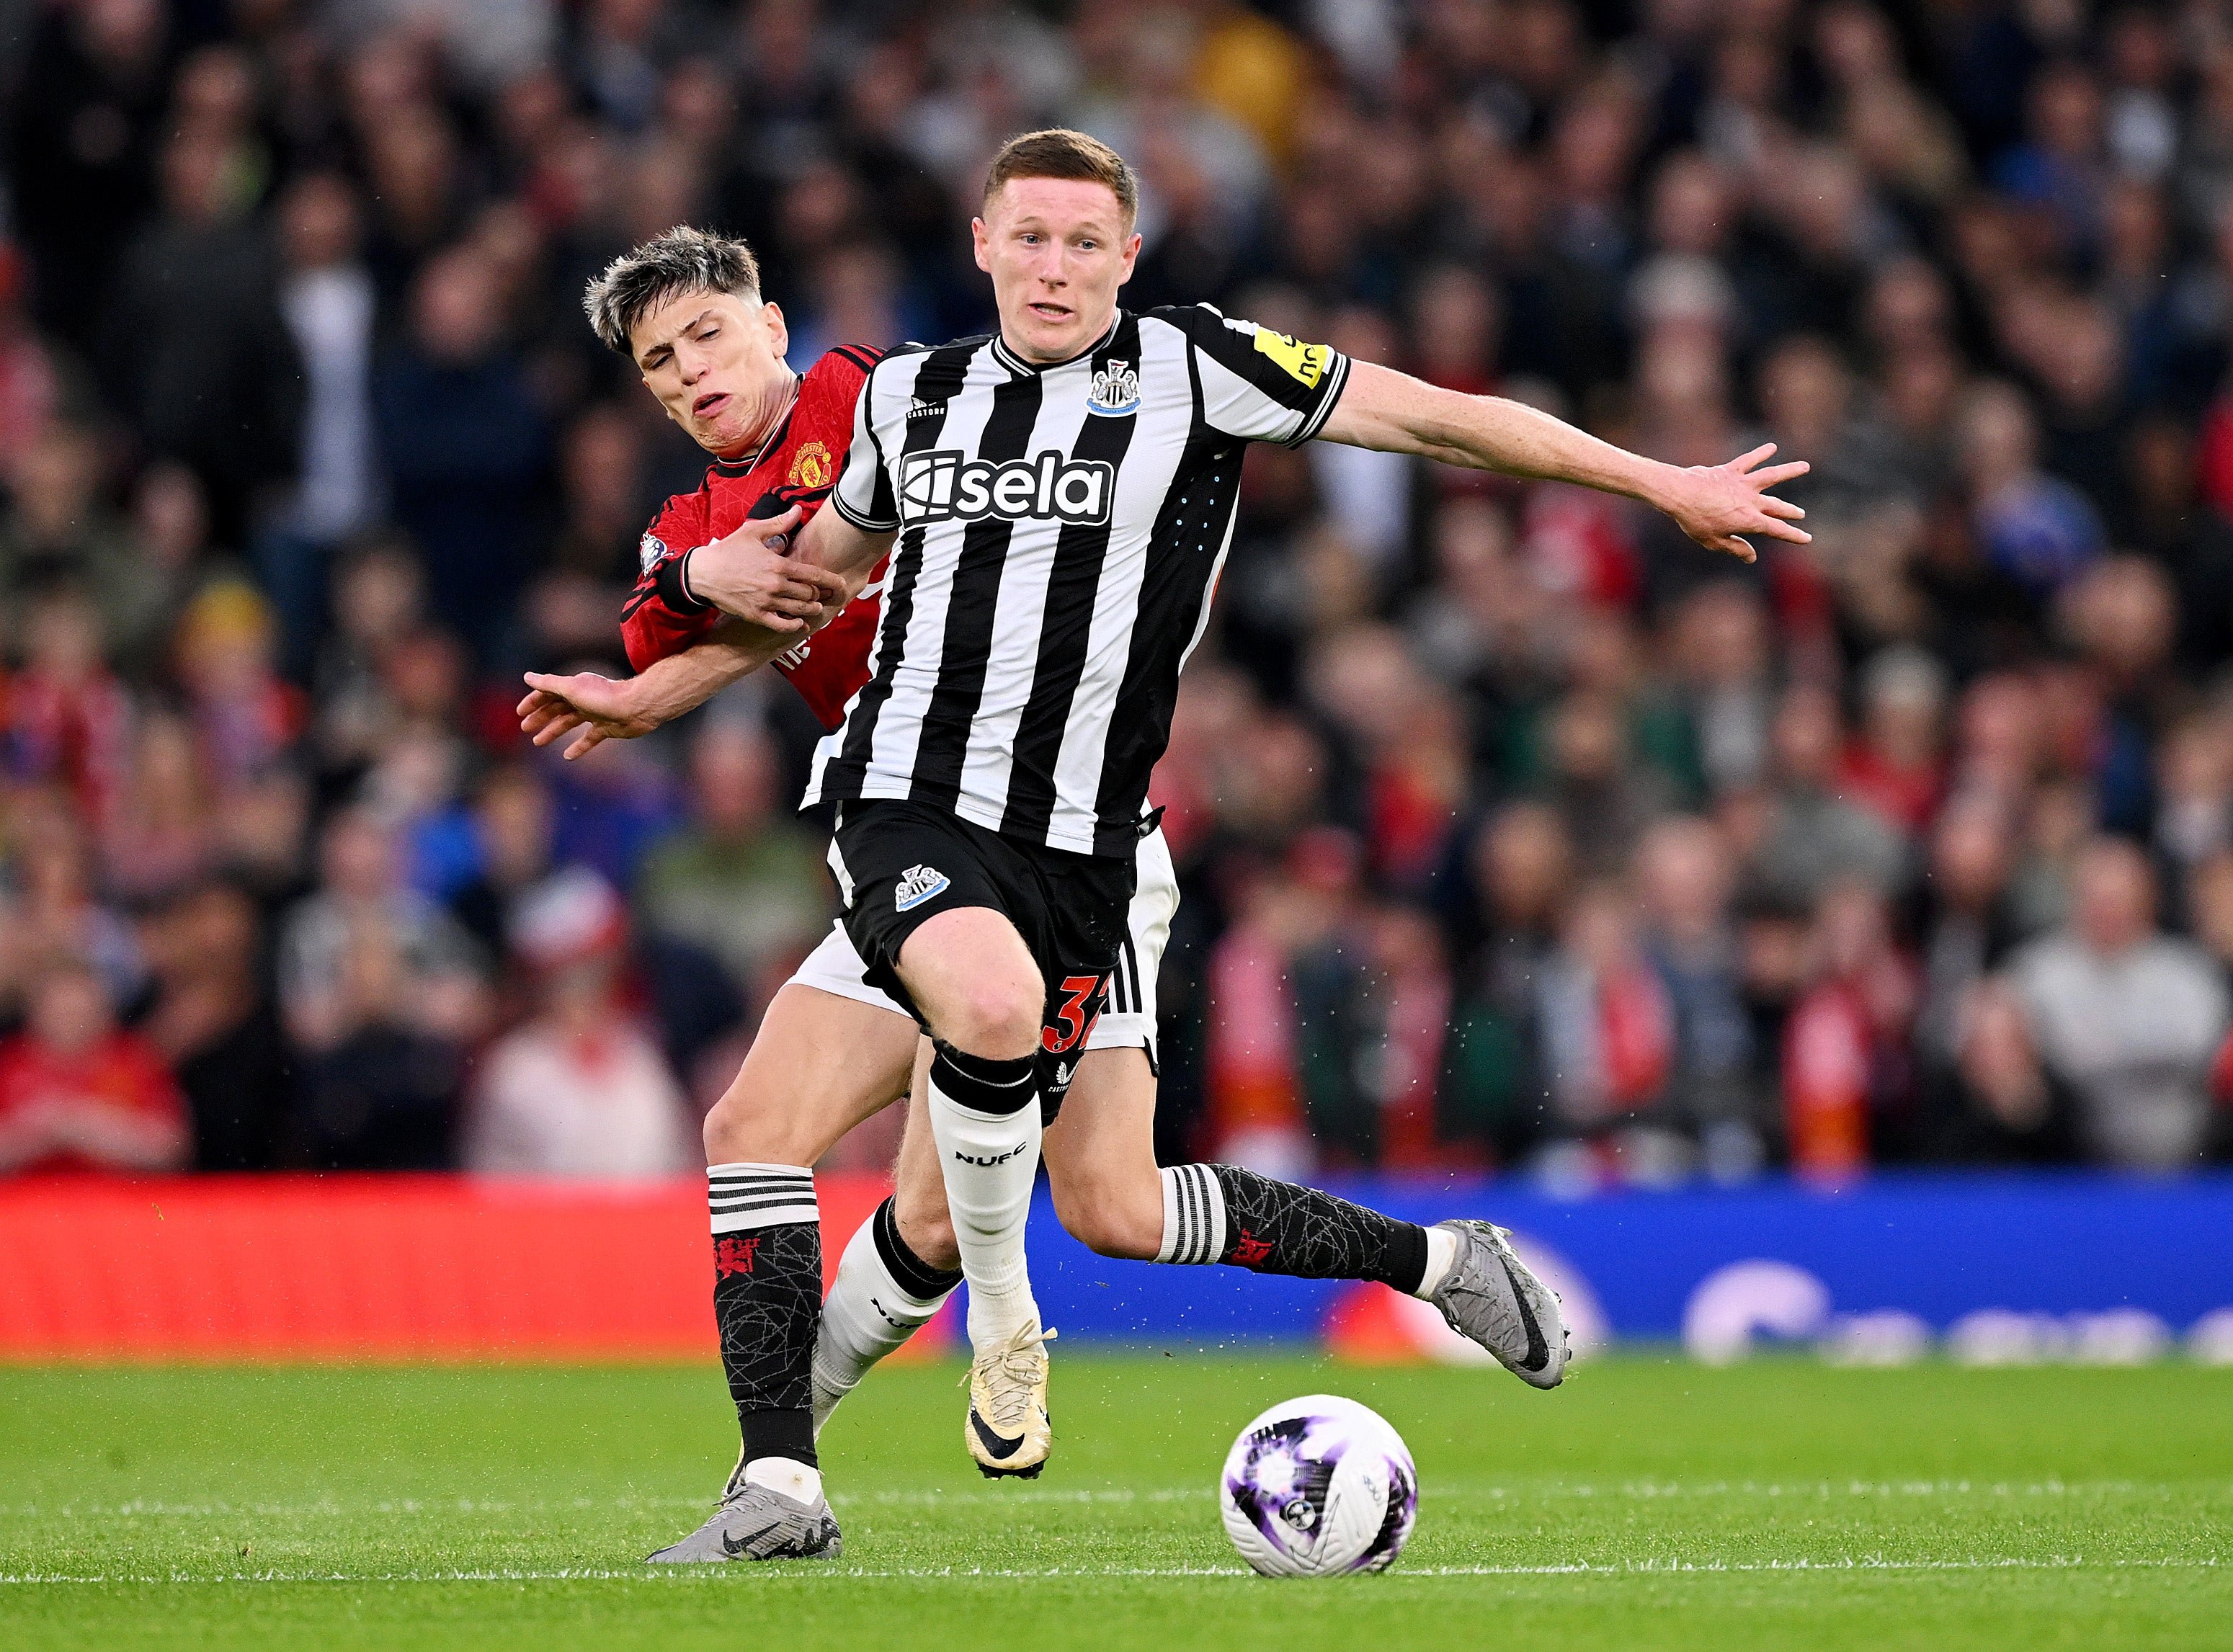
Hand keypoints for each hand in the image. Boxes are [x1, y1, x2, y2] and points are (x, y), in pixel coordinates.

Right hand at [517, 671, 652, 760]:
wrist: (637, 708)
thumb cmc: (604, 697)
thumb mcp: (571, 689)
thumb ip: (549, 684)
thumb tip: (526, 677)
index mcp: (574, 687)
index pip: (548, 693)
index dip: (533, 702)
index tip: (520, 713)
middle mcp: (584, 699)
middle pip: (557, 708)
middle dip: (540, 717)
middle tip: (525, 729)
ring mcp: (595, 714)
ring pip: (569, 723)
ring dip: (553, 731)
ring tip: (538, 742)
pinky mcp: (607, 728)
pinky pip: (590, 739)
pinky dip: (579, 746)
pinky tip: (568, 756)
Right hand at [684, 507, 847, 629]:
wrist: (702, 574)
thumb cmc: (728, 551)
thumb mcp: (753, 532)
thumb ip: (779, 524)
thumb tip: (798, 510)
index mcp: (779, 565)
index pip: (814, 575)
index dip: (832, 581)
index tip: (842, 584)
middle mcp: (776, 586)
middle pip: (810, 593)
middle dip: (820, 594)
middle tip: (824, 594)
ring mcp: (767, 603)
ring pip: (800, 610)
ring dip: (811, 609)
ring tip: (816, 607)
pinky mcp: (757, 616)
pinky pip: (782, 625)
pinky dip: (795, 626)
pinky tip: (801, 624)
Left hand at [1658, 444, 1810, 562]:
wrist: (1680, 494)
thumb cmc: (1694, 520)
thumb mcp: (1714, 541)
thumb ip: (1735, 548)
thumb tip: (1752, 557)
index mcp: (1749, 521)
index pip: (1777, 530)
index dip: (1793, 535)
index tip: (1807, 538)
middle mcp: (1751, 501)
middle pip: (1777, 506)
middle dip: (1790, 511)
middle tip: (1801, 514)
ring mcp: (1742, 483)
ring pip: (1772, 475)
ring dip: (1790, 471)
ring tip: (1805, 466)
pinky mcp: (1731, 470)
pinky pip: (1749, 460)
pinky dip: (1760, 453)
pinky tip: (1771, 447)